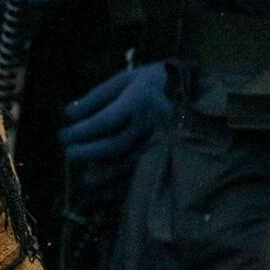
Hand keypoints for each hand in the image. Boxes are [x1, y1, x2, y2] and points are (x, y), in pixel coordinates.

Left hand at [60, 61, 172, 193]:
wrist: (207, 93)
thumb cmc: (159, 83)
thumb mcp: (129, 79)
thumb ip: (98, 96)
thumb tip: (69, 114)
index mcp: (141, 100)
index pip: (105, 121)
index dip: (80, 132)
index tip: (63, 136)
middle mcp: (153, 124)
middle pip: (114, 145)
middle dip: (87, 153)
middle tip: (69, 155)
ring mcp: (166, 142)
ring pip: (130, 165)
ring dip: (104, 175)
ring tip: (85, 180)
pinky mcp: (175, 157)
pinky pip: (148, 176)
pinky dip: (126, 186)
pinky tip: (111, 190)